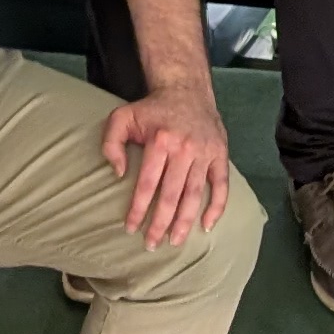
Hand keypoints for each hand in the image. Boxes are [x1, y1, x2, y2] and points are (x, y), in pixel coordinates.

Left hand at [102, 78, 236, 246]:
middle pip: (171, 195)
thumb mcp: (122, 117)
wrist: (186, 88)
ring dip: (185, 221)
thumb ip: (111, 144)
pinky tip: (207, 225)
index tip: (130, 227)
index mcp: (160, 141)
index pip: (148, 184)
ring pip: (195, 194)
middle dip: (160, 223)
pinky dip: (216, 206)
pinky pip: (221, 185)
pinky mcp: (220, 154)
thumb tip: (118, 174)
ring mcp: (205, 152)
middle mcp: (184, 149)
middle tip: (152, 244)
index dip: (138, 209)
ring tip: (176, 241)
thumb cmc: (151, 108)